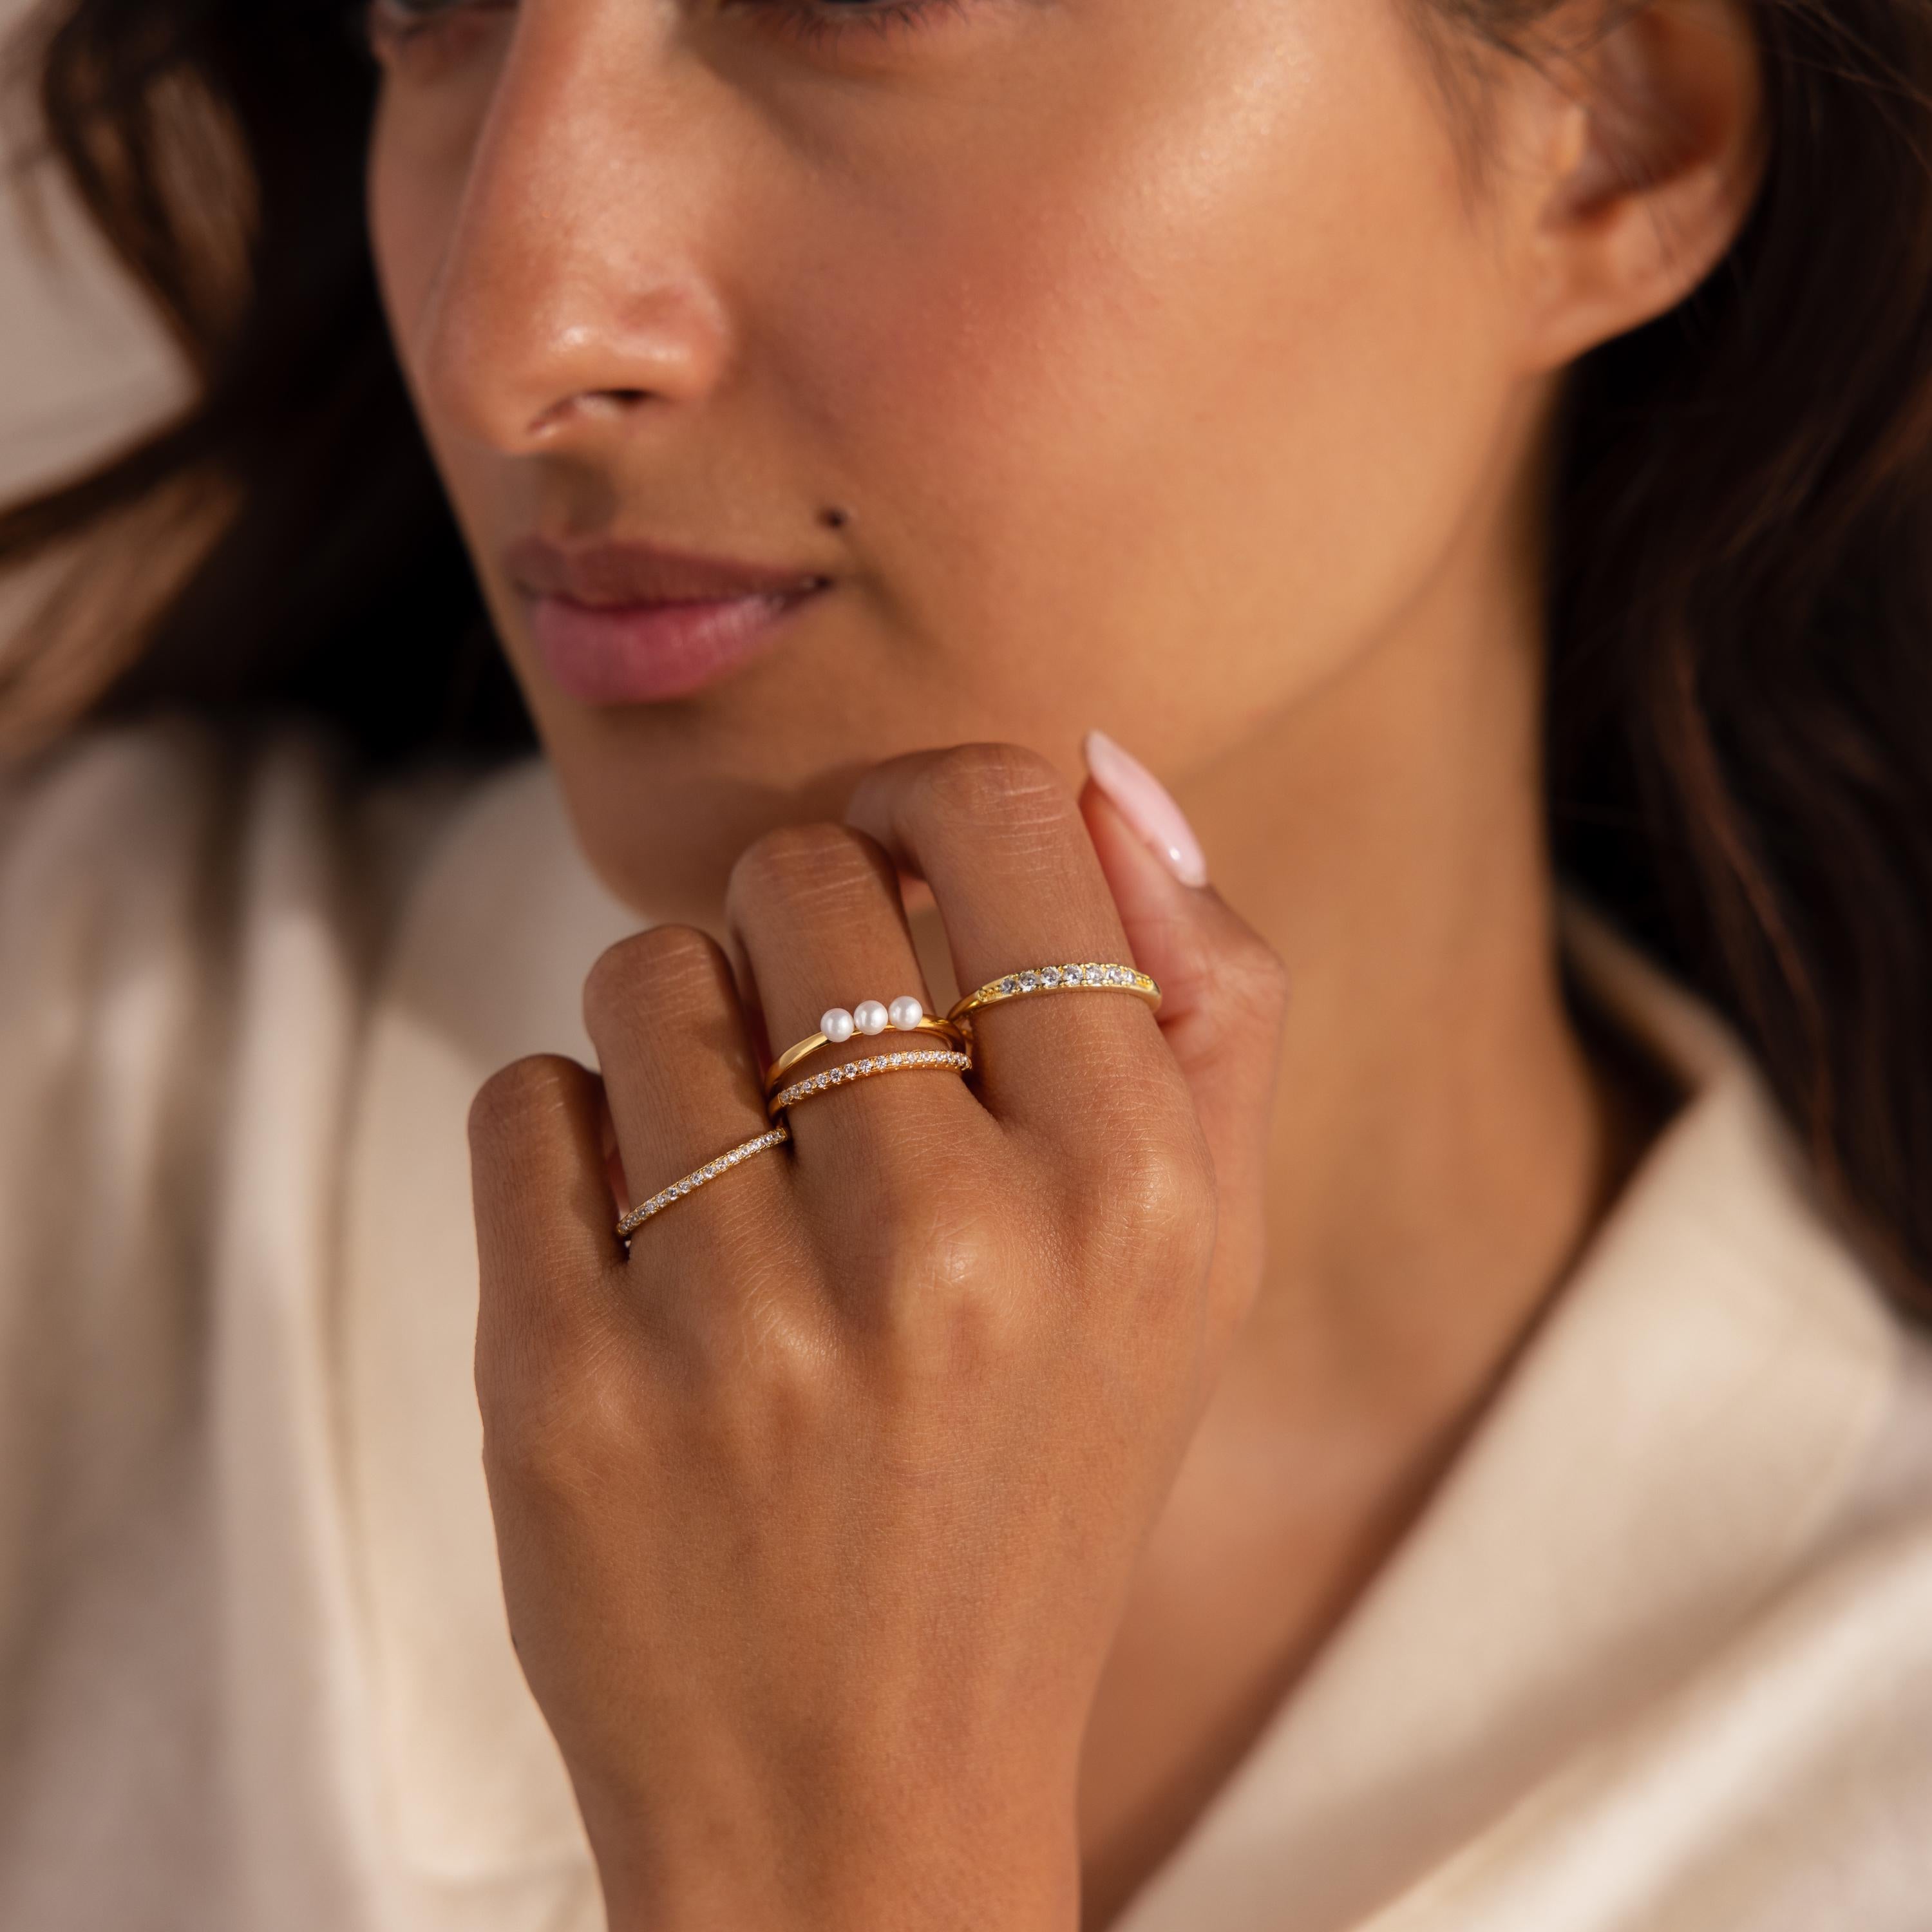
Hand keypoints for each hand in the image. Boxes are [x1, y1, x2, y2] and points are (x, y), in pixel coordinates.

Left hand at [467, 743, 1287, 1931]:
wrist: (863, 1803)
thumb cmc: (1042, 1490)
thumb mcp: (1202, 1265)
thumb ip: (1205, 1002)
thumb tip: (1105, 771)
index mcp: (1135, 1191)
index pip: (995, 811)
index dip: (928, 801)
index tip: (902, 864)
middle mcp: (953, 1245)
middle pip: (796, 873)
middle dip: (795, 930)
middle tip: (822, 1061)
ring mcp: (744, 1323)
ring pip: (645, 975)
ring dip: (678, 1040)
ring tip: (735, 1177)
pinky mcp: (567, 1387)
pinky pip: (527, 1101)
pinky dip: (572, 1146)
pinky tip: (643, 1258)